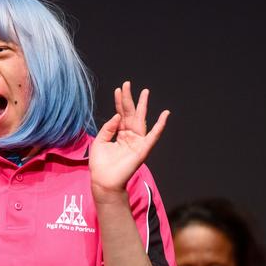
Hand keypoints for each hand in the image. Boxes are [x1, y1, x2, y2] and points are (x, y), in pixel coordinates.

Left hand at [89, 81, 168, 201]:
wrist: (103, 181)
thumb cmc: (100, 164)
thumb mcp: (100, 142)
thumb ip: (108, 128)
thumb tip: (117, 115)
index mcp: (119, 135)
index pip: (120, 114)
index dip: (119, 102)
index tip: (119, 89)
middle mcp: (129, 136)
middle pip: (130, 114)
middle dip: (129, 99)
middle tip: (129, 84)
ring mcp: (137, 142)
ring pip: (141, 120)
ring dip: (143, 106)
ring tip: (145, 92)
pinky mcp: (142, 150)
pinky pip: (153, 136)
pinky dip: (160, 126)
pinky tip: (165, 115)